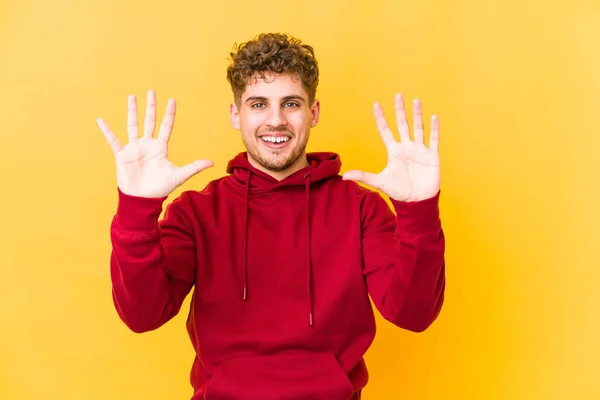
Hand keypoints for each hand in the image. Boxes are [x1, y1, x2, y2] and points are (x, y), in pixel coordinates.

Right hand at [97, 90, 213, 197]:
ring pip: (132, 125)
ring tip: (132, 96)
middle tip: (151, 91)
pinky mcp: (122, 155)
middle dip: (151, 106)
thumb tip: (212, 162)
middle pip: (149, 121)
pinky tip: (101, 120)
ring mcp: (134, 148)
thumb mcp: (179, 176)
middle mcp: (147, 145)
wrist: (142, 199)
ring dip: (132, 111)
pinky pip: (113, 140)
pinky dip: (107, 130)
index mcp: (160, 148)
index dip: (169, 114)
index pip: (166, 126)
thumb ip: (194, 167)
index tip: (172, 100)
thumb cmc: (160, 188)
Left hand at [343, 94, 439, 201]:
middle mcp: (406, 148)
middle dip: (400, 110)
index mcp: (394, 151)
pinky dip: (434, 128)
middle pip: (402, 124)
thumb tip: (344, 176)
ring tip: (415, 101)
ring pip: (418, 128)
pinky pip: (433, 139)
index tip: (376, 104)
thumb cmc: (399, 192)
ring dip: (417, 115)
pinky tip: (433, 116)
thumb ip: (363, 176)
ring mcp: (420, 150)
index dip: (381, 118)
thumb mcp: (380, 182)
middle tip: (398, 95)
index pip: (386, 131)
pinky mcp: (432, 156)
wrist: (417, 201)